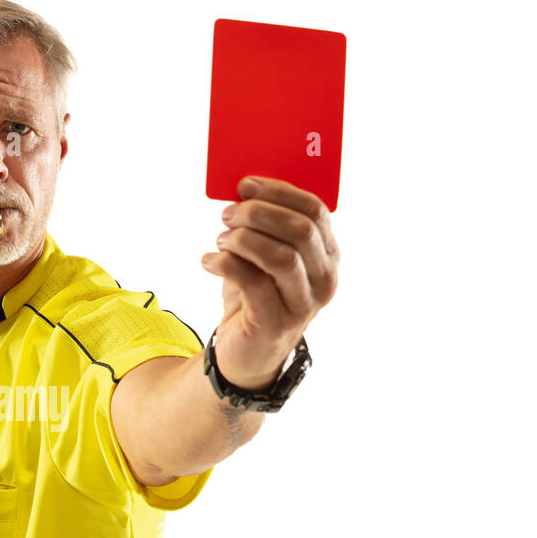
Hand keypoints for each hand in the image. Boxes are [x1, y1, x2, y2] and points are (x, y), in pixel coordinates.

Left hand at [201, 176, 340, 392]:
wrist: (246, 352)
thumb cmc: (256, 296)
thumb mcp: (263, 257)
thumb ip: (263, 227)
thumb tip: (242, 191)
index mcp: (327, 256)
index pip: (315, 211)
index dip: (279, 191)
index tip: (245, 185)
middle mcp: (324, 280)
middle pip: (300, 230)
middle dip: (259, 213)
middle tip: (228, 214)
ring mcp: (303, 305)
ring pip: (281, 256)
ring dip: (244, 239)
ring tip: (220, 240)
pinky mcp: (275, 324)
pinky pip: (252, 283)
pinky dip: (225, 264)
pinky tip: (208, 261)